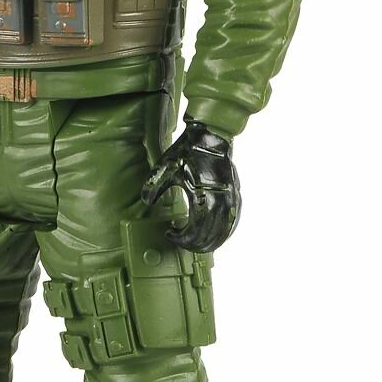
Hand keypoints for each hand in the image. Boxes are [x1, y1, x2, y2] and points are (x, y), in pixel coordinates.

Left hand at [139, 120, 240, 251]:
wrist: (211, 137)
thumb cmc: (188, 152)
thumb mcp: (165, 168)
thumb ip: (154, 187)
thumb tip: (146, 202)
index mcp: (202, 198)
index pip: (194, 232)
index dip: (181, 239)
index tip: (170, 234)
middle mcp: (221, 203)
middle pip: (209, 237)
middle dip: (194, 244)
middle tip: (181, 242)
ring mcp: (231, 201)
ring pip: (223, 233)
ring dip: (209, 242)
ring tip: (195, 243)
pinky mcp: (236, 197)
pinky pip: (232, 223)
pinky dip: (223, 233)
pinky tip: (213, 235)